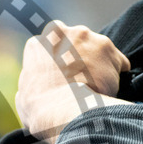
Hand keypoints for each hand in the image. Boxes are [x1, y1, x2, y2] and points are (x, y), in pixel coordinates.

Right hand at [15, 21, 130, 143]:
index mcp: (38, 45)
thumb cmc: (41, 109)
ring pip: (97, 50)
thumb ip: (33, 81)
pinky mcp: (107, 47)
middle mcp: (62, 33)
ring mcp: (86, 37)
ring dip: (99, 66)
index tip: (63, 79)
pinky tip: (110, 90)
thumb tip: (37, 86)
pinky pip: (117, 61)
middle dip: (79, 59)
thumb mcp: (25, 95)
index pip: (50, 50)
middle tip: (80, 83)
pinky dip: (116, 74)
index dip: (58, 66)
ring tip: (96, 90)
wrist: (65, 110)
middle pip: (75, 43)